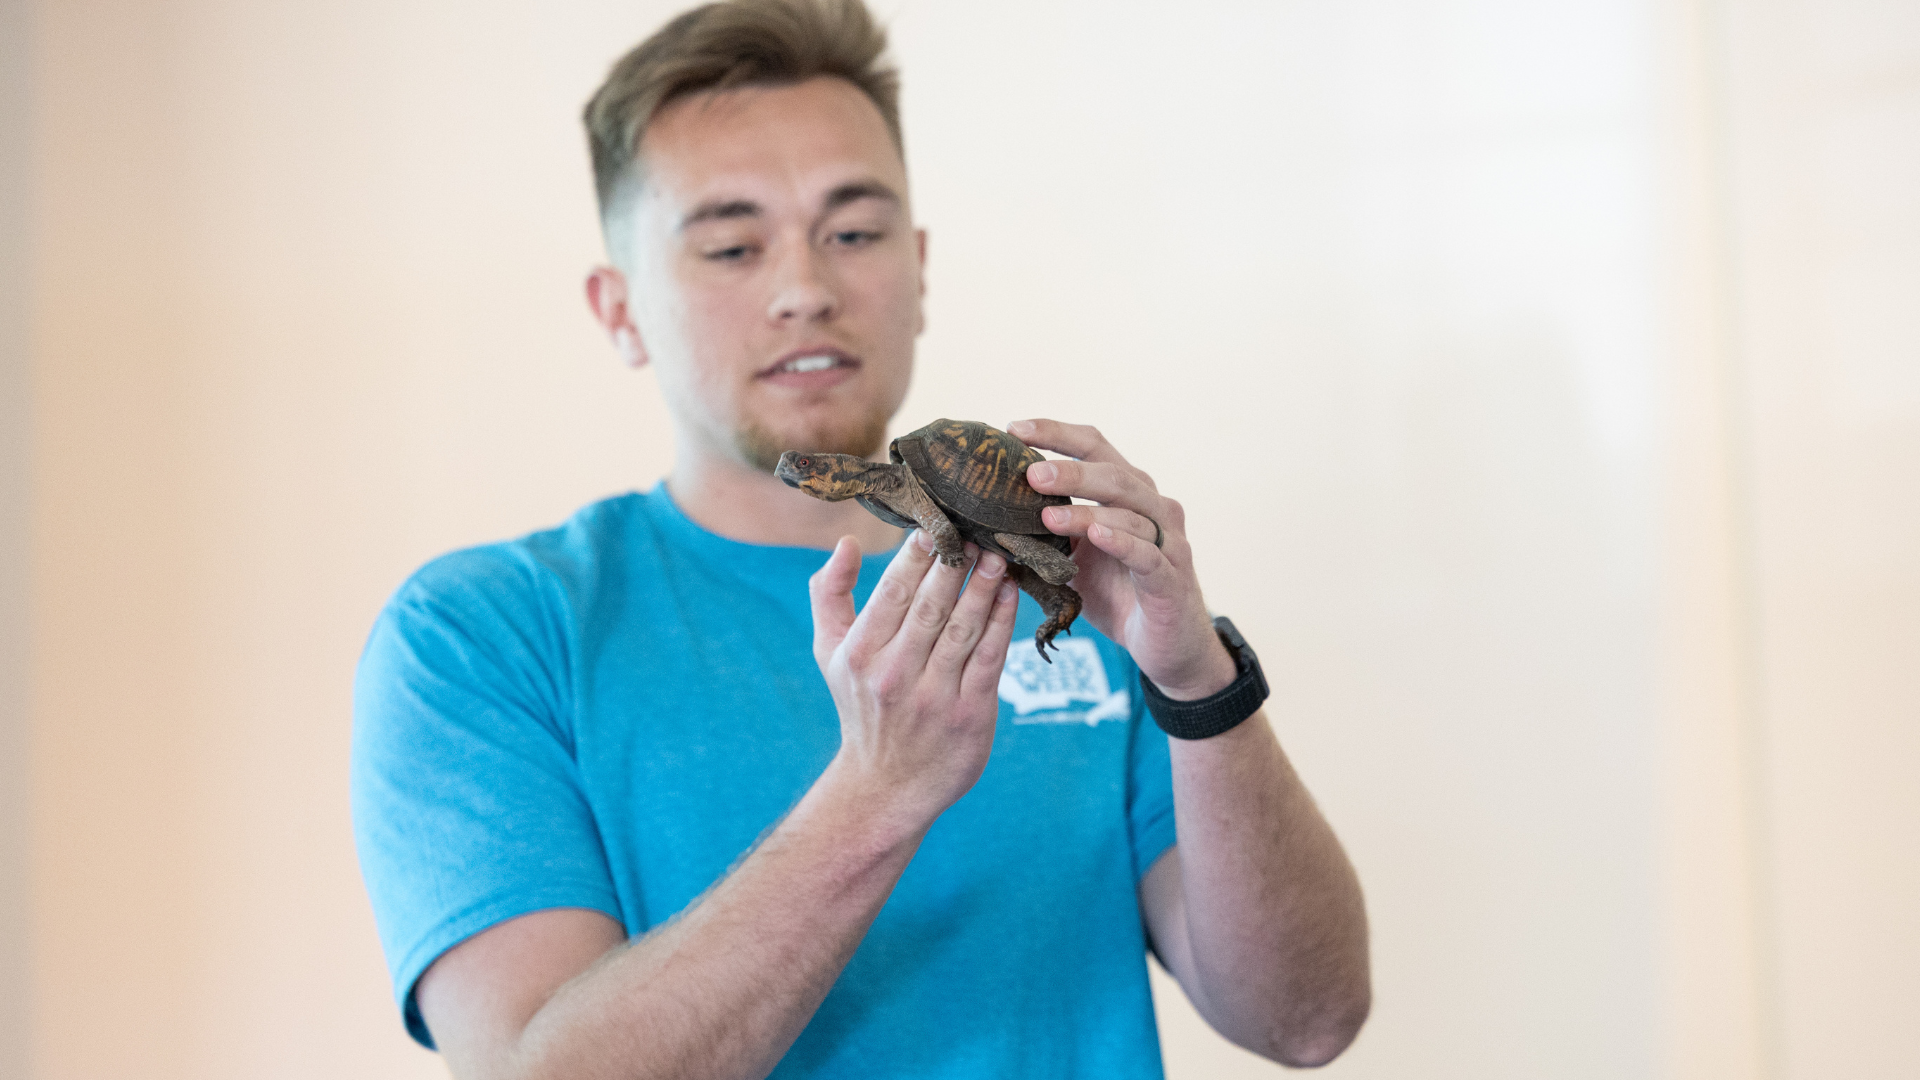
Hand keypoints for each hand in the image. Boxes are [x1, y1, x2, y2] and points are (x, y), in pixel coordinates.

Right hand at [810, 530, 1020, 829]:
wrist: (885, 787)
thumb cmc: (860, 707)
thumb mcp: (828, 653)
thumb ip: (829, 595)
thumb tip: (847, 542)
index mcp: (860, 655)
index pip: (892, 592)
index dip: (916, 555)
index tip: (936, 521)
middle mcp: (894, 674)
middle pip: (930, 605)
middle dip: (955, 562)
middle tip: (977, 525)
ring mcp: (933, 696)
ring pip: (963, 628)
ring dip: (983, 587)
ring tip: (999, 553)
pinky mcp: (970, 714)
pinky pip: (989, 658)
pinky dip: (1001, 622)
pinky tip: (1011, 594)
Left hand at [1009, 419, 1236, 700]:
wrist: (1167, 645)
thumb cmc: (1119, 594)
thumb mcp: (1075, 559)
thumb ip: (1047, 533)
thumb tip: (986, 518)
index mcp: (1128, 493)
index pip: (1094, 448)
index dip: (1057, 434)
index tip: (1014, 429)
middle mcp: (1153, 507)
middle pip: (1115, 474)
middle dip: (1070, 472)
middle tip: (1030, 473)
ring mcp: (1167, 541)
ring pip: (1130, 512)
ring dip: (1086, 512)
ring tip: (1046, 516)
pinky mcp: (1171, 577)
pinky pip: (1147, 554)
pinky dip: (1122, 542)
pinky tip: (1096, 536)